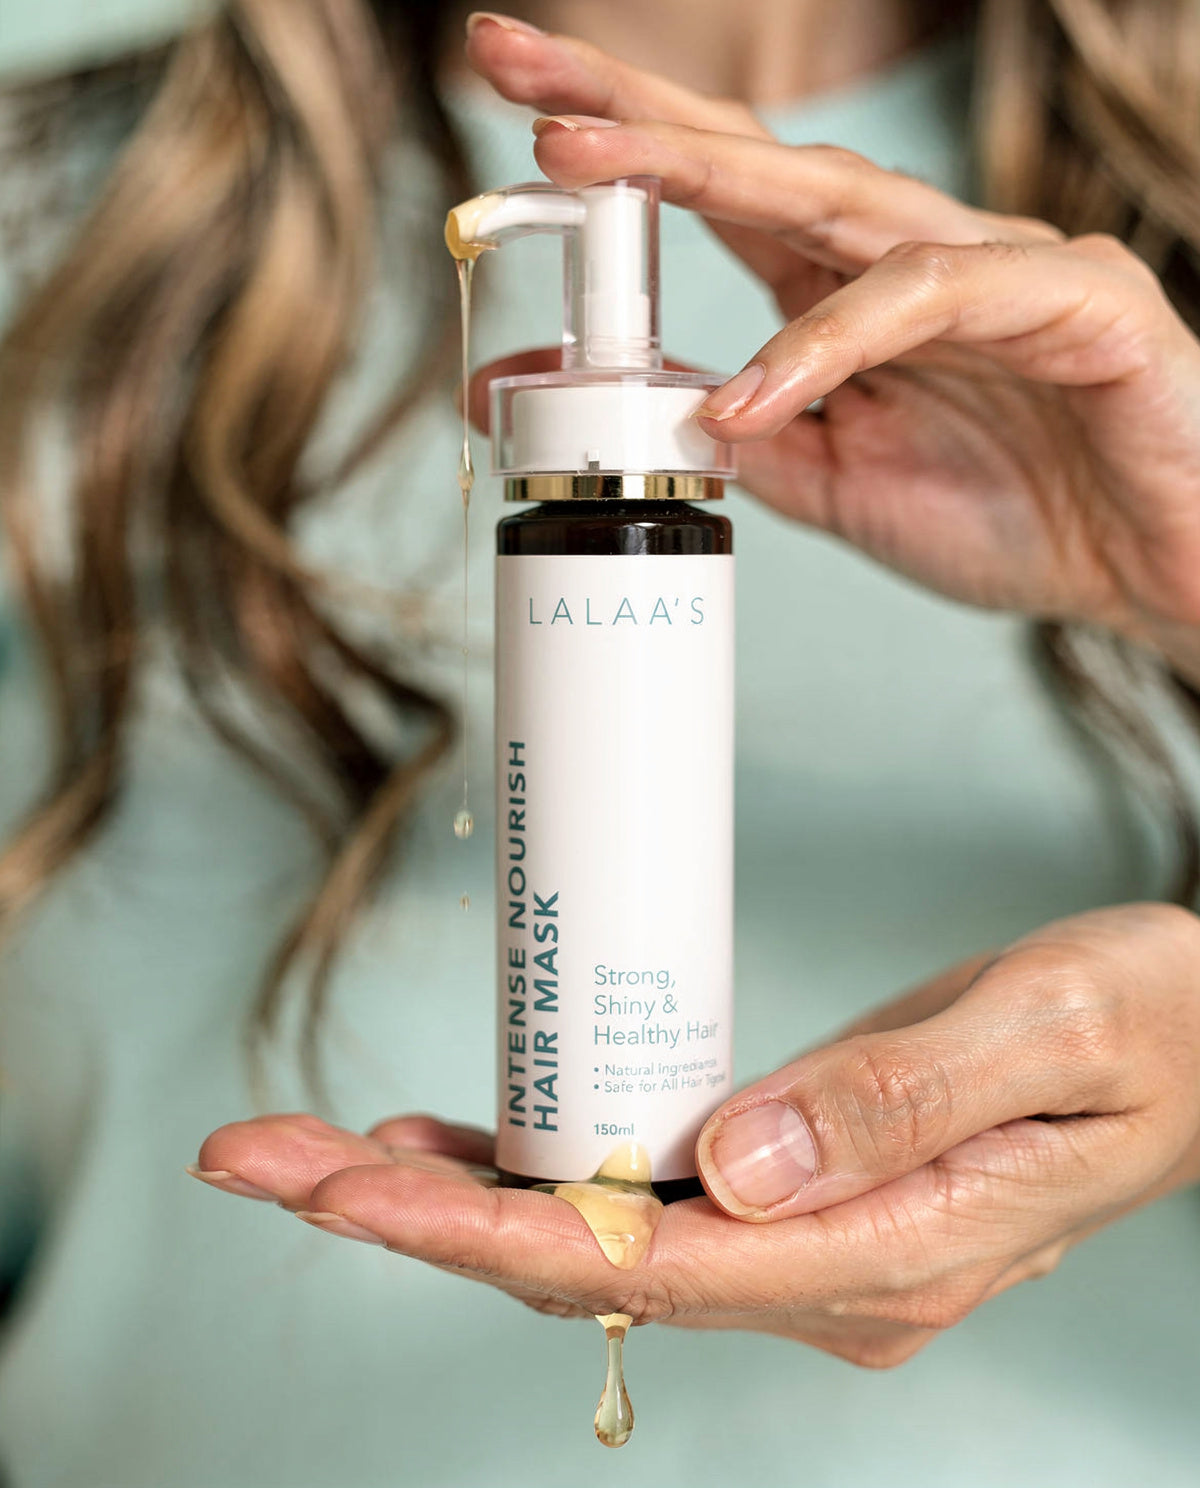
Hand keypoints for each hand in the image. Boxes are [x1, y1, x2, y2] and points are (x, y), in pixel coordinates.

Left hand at [194, 904, 1199, 1366]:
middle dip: (410, 1213)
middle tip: (261, 1158)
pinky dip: (534, 1164)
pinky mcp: (794, 1176)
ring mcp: (806, 1231)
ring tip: (315, 1149)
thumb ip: (896, 1103)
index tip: (341, 1184)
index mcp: (885, 1253)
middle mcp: (828, 1268)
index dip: (472, 1229)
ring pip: (593, 1230)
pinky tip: (452, 1139)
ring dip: (450, 1194)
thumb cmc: (1148, 1025)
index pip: (637, 1262)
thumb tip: (727, 1164)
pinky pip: (638, 1189)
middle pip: (581, 1261)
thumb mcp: (1053, 1031)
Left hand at [464, 16, 1199, 685]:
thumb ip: (734, 441)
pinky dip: (833, 342)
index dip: (625, 159)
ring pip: (831, 197)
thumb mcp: (837, 486)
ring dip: (698, 171)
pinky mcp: (1070, 298)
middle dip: (632, 113)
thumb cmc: (1017, 517)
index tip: (521, 137)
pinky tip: (759, 388)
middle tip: (514, 70)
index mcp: (850, 295)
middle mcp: (909, 257)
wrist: (1154, 573)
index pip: (724, 203)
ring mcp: (992, 264)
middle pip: (755, 162)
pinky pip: (930, 301)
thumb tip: (607, 407)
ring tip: (578, 158)